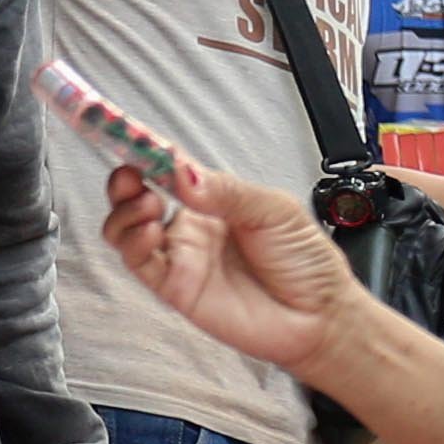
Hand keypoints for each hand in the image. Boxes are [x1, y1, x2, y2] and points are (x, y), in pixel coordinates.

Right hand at [98, 153, 353, 380]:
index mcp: (213, 199)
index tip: (122, 129)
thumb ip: (226, 191)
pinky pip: (139, 262)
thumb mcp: (273, 209)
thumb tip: (182, 174)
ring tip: (148, 203)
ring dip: (125, 210)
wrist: (320, 315)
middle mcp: (190, 225)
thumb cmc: (304, 260)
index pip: (168, 167)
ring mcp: (181, 256)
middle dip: (123, 177)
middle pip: (135, 195)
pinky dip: (134, 242)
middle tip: (129, 170)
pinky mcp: (176, 288)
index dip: (142, 147)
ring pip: (126, 228)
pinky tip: (153, 231)